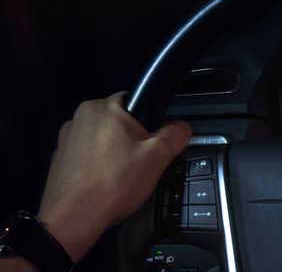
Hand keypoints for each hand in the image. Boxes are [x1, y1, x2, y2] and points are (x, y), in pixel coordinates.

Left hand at [37, 93, 190, 261]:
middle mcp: (79, 117)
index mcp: (102, 107)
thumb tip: (182, 128)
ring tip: (121, 179)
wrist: (72, 220)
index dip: (149, 122)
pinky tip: (104, 186)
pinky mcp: (58, 162)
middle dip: (130, 140)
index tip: (153, 143)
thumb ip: (175, 135)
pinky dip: (96, 168)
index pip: (134, 102)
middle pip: (117, 123)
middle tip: (141, 164)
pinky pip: (86, 158)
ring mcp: (65, 140)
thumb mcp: (157, 157)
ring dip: (112, 154)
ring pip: (101, 141)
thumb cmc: (115, 182)